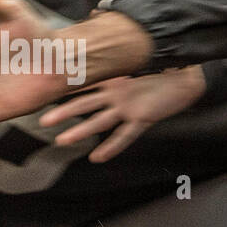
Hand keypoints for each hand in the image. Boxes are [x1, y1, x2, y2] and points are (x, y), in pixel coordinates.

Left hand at [38, 67, 206, 163]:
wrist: (185, 78)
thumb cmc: (154, 75)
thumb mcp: (128, 73)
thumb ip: (107, 75)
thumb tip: (86, 67)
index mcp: (111, 81)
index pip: (81, 87)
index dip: (62, 92)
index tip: (41, 95)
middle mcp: (116, 92)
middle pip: (84, 103)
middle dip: (63, 112)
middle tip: (43, 121)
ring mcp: (129, 105)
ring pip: (100, 121)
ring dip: (80, 131)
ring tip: (63, 141)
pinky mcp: (144, 117)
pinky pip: (125, 135)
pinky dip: (111, 148)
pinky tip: (97, 158)